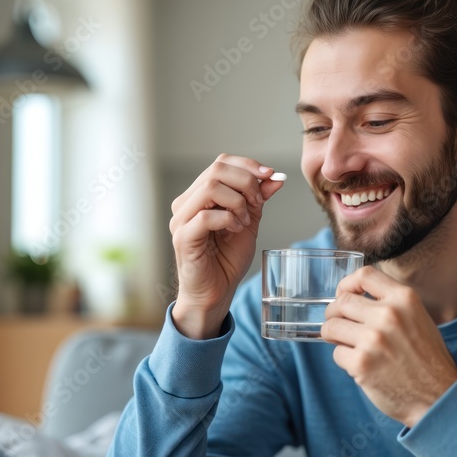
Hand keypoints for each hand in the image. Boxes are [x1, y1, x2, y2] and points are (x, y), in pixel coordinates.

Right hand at [169, 154, 283, 337]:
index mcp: (199, 196)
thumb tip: (274, 177)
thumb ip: (257, 199)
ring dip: (238, 201)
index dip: (247, 165)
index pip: (220, 163)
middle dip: (246, 182)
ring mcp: (182, 220)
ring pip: (211, 188)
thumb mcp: (249, 222)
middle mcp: (186, 203)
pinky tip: (236, 230)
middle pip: (216, 170)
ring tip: (246, 220)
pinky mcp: (183, 237)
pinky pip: (207, 216)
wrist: (215, 293)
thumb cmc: (227, 260)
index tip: (270, 176)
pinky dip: (229, 219)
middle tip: (258, 202)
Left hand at [321, 266, 456, 427]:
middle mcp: (388, 315)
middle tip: (340, 326)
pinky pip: (336, 353)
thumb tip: (351, 297)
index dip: (347, 284)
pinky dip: (344, 360)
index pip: (364, 275)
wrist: (439, 396)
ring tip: (348, 345)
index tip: (343, 295)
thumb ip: (390, 304)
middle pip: (341, 302)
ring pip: (331, 327)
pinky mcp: (361, 363)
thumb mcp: (418, 318)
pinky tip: (361, 365)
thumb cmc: (427, 359)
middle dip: (335, 314)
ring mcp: (373, 339)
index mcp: (404, 299)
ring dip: (334, 337)